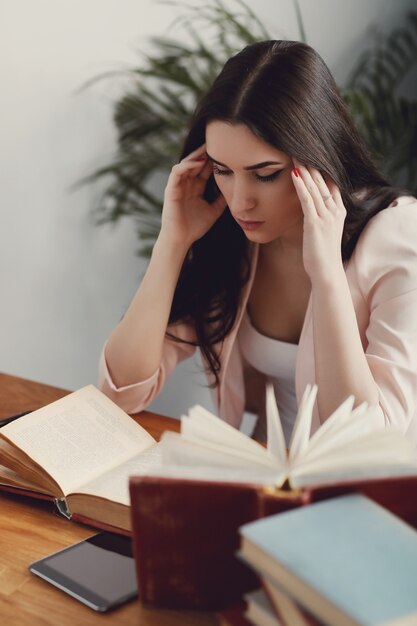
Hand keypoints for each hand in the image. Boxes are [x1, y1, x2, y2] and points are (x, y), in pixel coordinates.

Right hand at [160, 144, 226, 247]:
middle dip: (205, 152)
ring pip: (186, 164)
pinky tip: (197, 163)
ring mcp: (178, 186)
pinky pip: (177, 172)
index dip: (214, 160)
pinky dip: (186, 166)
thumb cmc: (195, 227)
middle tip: (217, 142)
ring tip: (207, 149)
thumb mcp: (214, 211)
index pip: (205, 169)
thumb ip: (222, 200)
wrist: (181, 240)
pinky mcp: (170, 189)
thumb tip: (235, 191)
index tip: (226, 151)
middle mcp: (187, 184)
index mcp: (196, 188)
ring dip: (196, 156)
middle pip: (196, 162)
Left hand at [291, 159, 345, 282]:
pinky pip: (307, 200)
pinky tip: (294, 173)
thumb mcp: (323, 232)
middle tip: (300, 147)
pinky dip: (301, 185)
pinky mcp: (315, 223)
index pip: (331, 183)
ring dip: (305, 169)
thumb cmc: (322, 256)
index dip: (322, 169)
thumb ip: (319, 218)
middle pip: (323, 181)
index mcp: (339, 211)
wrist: (327, 272)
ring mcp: (326, 216)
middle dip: (312, 164)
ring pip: (315, 187)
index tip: (311, 155)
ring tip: (295, 154)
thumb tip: (310, 210)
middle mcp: (335, 211)